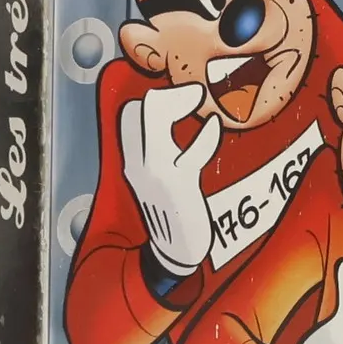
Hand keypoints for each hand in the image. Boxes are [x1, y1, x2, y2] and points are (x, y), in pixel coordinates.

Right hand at [121, 82, 220, 277]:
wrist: (176, 250)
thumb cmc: (173, 209)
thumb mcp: (157, 177)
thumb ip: (158, 150)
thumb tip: (172, 116)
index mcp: (132, 162)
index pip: (130, 114)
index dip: (156, 97)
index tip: (180, 98)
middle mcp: (138, 165)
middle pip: (140, 109)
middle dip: (169, 93)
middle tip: (195, 93)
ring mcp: (157, 173)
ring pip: (158, 119)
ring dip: (181, 101)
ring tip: (200, 99)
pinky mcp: (180, 184)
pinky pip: (192, 149)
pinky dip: (206, 134)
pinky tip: (213, 127)